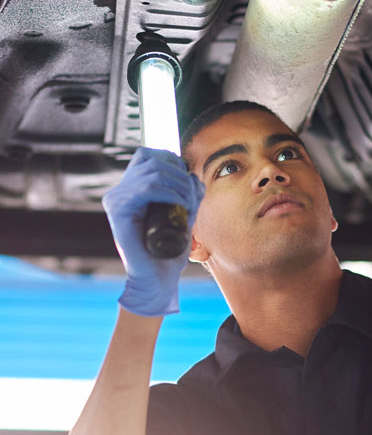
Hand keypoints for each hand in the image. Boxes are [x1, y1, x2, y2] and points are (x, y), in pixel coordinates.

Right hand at [102, 147, 204, 316]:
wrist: (158, 279)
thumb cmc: (169, 251)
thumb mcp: (183, 214)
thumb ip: (188, 195)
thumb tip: (193, 176)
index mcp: (130, 189)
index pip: (147, 154)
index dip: (171, 159)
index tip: (187, 179)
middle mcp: (119, 191)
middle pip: (153, 160)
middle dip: (181, 175)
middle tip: (192, 198)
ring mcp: (116, 199)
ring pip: (154, 173)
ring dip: (180, 185)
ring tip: (188, 204)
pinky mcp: (118, 210)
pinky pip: (147, 188)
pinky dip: (171, 193)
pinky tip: (181, 205)